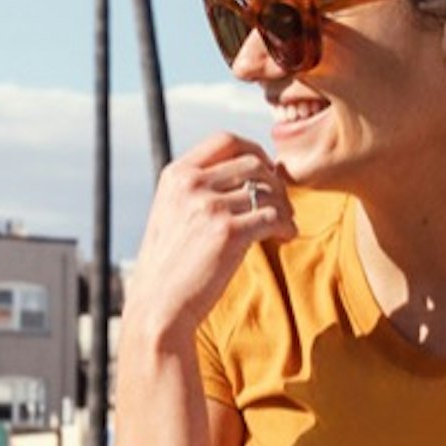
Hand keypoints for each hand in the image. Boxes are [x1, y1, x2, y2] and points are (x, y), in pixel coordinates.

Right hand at [122, 133, 295, 350]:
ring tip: (284, 224)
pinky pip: (274, 217)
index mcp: (176, 174)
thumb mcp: (172, 212)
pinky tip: (286, 237)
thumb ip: (199, 187)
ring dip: (285, 206)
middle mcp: (191, 184)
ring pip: (268, 190)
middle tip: (282, 204)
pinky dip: (287, 226)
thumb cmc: (171, 264)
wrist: (159, 305)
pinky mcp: (229, 233)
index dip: (254, 150)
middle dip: (275, 181)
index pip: (225, 140)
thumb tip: (249, 169)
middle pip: (253, 163)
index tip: (266, 170)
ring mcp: (209, 207)